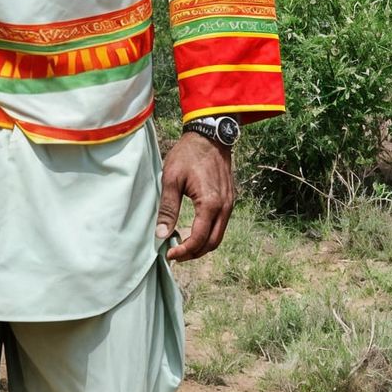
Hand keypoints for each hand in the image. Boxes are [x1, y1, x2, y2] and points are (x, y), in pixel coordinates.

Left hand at [155, 131, 234, 261]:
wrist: (209, 136)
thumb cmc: (188, 155)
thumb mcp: (171, 180)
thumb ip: (167, 209)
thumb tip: (162, 234)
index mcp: (210, 204)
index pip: (199, 239)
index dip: (184, 251)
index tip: (169, 254)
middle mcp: (224, 207)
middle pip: (212, 243)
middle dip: (193, 253)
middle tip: (175, 254)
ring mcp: (229, 203)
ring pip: (218, 235)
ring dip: (201, 245)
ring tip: (182, 246)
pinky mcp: (229, 199)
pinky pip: (221, 224)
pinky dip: (208, 234)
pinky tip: (193, 231)